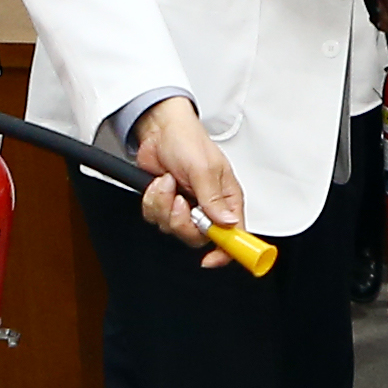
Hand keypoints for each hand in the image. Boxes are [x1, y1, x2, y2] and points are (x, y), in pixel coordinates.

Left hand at [133, 94, 248, 264]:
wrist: (159, 129)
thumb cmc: (188, 140)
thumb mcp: (204, 168)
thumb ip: (213, 198)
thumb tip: (227, 222)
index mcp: (227, 199)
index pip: (235, 235)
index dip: (227, 252)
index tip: (212, 258)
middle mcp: (208, 206)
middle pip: (198, 237)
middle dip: (182, 222)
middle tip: (180, 201)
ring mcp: (186, 206)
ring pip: (173, 228)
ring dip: (164, 205)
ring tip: (168, 183)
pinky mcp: (167, 204)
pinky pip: (156, 218)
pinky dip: (153, 201)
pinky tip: (160, 184)